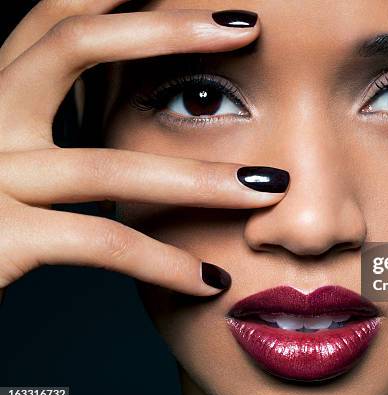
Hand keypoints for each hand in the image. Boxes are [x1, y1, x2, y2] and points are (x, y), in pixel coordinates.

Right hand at [0, 0, 280, 302]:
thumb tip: (116, 121)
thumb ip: (50, 131)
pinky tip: (208, 280)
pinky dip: (163, 264)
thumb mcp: (9, 162)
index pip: (55, 21)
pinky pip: (101, 244)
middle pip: (74, 45)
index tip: (197, 2)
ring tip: (268, 189)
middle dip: (169, 30)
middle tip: (247, 28)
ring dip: (203, 179)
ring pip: (108, 165)